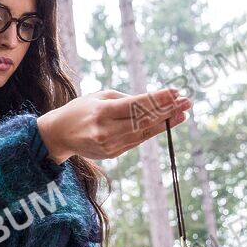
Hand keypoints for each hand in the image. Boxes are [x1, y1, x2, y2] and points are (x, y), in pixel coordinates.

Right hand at [36, 87, 191, 163]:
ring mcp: (109, 145)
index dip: (158, 99)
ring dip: (165, 123)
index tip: (176, 92)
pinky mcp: (112, 154)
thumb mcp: (99, 97)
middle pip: (143, 120)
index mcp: (101, 111)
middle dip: (167, 110)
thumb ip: (126, 99)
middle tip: (187, 102)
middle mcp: (106, 130)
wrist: (59, 134)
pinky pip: (137, 140)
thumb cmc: (82, 109)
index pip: (136, 105)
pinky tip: (166, 124)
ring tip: (183, 113)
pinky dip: (153, 131)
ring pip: (144, 133)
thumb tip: (156, 102)